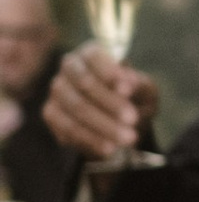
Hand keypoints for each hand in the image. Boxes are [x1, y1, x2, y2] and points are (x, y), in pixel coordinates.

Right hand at [44, 41, 160, 168]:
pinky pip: (68, 129)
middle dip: (110, 103)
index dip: (110, 73)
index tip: (129, 90)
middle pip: (84, 83)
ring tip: (128, 139)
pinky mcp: (51, 114)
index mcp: (91, 53)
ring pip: (76, 108)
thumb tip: (130, 83)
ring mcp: (57, 90)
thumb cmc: (133, 97)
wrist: (119, 122)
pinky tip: (109, 149)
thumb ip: (140, 85)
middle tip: (133, 120)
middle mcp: (69, 67)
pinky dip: (90, 140)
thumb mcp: (145, 91)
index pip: (94, 57)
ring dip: (103, 125)